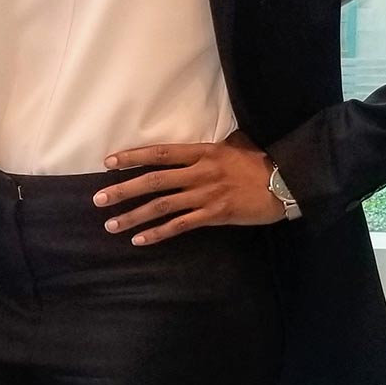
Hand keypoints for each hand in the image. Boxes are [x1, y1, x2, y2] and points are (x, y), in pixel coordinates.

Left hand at [92, 130, 284, 243]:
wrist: (288, 183)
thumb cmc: (263, 162)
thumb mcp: (236, 145)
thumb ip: (212, 147)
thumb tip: (195, 147)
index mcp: (204, 152)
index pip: (161, 153)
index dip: (133, 157)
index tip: (109, 162)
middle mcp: (200, 172)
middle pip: (154, 180)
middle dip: (122, 190)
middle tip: (97, 198)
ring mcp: (206, 195)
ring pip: (162, 206)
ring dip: (134, 215)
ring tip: (110, 224)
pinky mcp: (215, 215)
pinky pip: (180, 226)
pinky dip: (158, 233)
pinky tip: (140, 240)